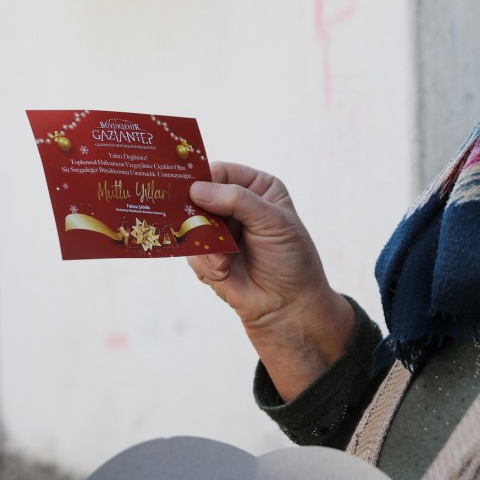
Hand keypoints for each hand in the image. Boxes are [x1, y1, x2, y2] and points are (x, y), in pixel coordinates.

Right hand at [188, 162, 354, 400]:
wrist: (288, 307)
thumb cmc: (291, 259)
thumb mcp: (272, 222)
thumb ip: (237, 201)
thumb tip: (197, 189)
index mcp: (255, 188)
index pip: (220, 172)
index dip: (202, 177)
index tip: (188, 187)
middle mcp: (234, 206)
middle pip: (198, 196)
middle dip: (194, 212)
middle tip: (191, 221)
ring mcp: (219, 231)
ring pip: (190, 225)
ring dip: (204, 243)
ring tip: (225, 258)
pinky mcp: (208, 256)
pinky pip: (191, 252)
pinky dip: (205, 263)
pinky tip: (224, 271)